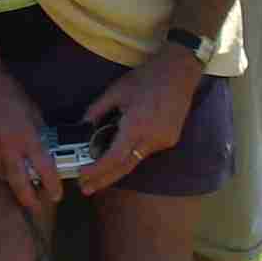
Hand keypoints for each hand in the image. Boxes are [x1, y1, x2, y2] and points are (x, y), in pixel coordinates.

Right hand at [0, 58, 55, 213]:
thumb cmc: (10, 93)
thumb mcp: (33, 113)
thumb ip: (38, 136)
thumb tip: (45, 155)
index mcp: (26, 135)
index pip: (43, 168)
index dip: (52, 185)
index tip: (57, 195)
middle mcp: (6, 144)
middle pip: (18, 181)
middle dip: (28, 198)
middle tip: (36, 207)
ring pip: (1, 174)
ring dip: (11, 178)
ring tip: (18, 175)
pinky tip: (1, 157)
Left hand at [76, 50, 203, 196]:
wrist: (178, 72)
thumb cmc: (146, 78)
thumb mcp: (115, 91)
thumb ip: (97, 110)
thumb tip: (83, 125)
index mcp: (137, 127)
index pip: (114, 158)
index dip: (97, 171)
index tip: (82, 177)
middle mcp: (152, 139)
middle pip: (125, 167)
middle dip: (104, 180)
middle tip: (86, 188)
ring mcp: (164, 141)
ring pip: (136, 161)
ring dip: (116, 169)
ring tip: (96, 176)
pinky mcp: (170, 139)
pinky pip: (145, 152)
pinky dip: (130, 156)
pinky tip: (116, 158)